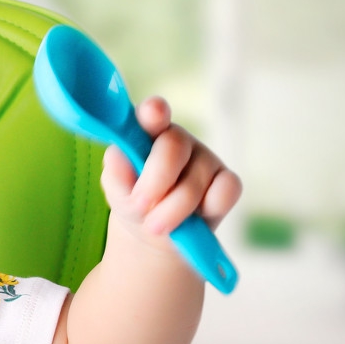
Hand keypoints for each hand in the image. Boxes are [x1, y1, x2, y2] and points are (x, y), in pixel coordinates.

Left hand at [100, 96, 241, 251]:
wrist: (156, 231)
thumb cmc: (135, 201)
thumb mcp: (117, 190)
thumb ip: (116, 173)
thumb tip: (118, 157)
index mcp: (148, 133)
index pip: (152, 114)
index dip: (154, 111)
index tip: (153, 113)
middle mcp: (179, 140)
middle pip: (173, 147)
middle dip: (154, 184)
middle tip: (140, 207)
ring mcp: (206, 159)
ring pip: (194, 183)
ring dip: (171, 212)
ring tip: (156, 226)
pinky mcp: (228, 182)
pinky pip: (225, 192)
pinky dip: (208, 210)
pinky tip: (194, 219)